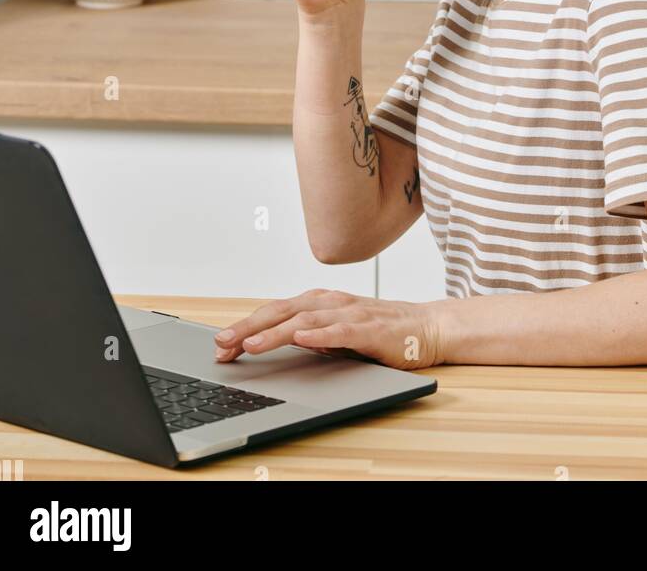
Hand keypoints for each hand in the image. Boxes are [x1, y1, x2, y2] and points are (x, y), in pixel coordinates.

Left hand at [212, 288, 444, 369]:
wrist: (426, 328)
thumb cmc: (381, 331)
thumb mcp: (337, 333)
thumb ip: (312, 334)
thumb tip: (282, 339)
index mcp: (321, 302)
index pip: (275, 312)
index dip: (246, 325)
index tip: (220, 343)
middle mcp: (331, 302)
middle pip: (282, 311)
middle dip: (248, 326)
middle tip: (221, 343)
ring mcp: (350, 313)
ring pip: (304, 319)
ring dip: (274, 332)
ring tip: (250, 344)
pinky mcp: (369, 328)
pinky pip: (340, 330)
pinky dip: (318, 334)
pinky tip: (301, 339)